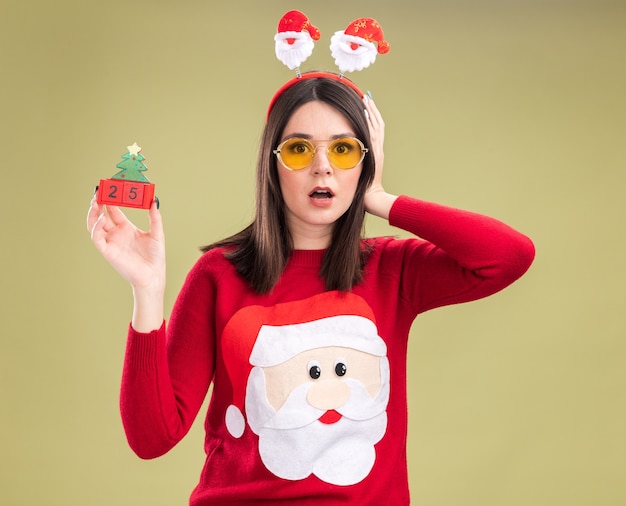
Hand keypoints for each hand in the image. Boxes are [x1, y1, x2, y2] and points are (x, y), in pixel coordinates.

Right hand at [86, 196, 165, 293]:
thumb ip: (155, 217)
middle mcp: (116, 234)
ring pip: (94, 224)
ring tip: (96, 200)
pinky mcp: (107, 251)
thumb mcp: (157, 233)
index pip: (113, 210)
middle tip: (100, 189)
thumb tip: (154, 200)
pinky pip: (96, 237)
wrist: (153, 275)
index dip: (110, 199)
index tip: (110, 186)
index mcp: (126, 228)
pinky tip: (101, 217)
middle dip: (99, 202)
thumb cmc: (155, 257)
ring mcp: (110, 242)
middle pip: (101, 214)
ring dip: (93, 212)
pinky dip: (96, 227)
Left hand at [363, 95, 396, 218]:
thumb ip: (352, 164)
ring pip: (376, 126)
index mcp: (374, 152)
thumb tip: (339, 159)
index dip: (370, 118)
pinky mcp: (375, 152)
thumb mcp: (356, 173)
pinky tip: (365, 111)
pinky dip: (370, 122)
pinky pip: (373, 133)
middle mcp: (377, 149)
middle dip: (371, 110)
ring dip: (371, 112)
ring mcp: (377, 150)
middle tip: (366, 97)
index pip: (373, 130)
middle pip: (376, 125)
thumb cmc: (362, 190)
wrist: (372, 198)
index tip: (365, 106)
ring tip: (366, 99)